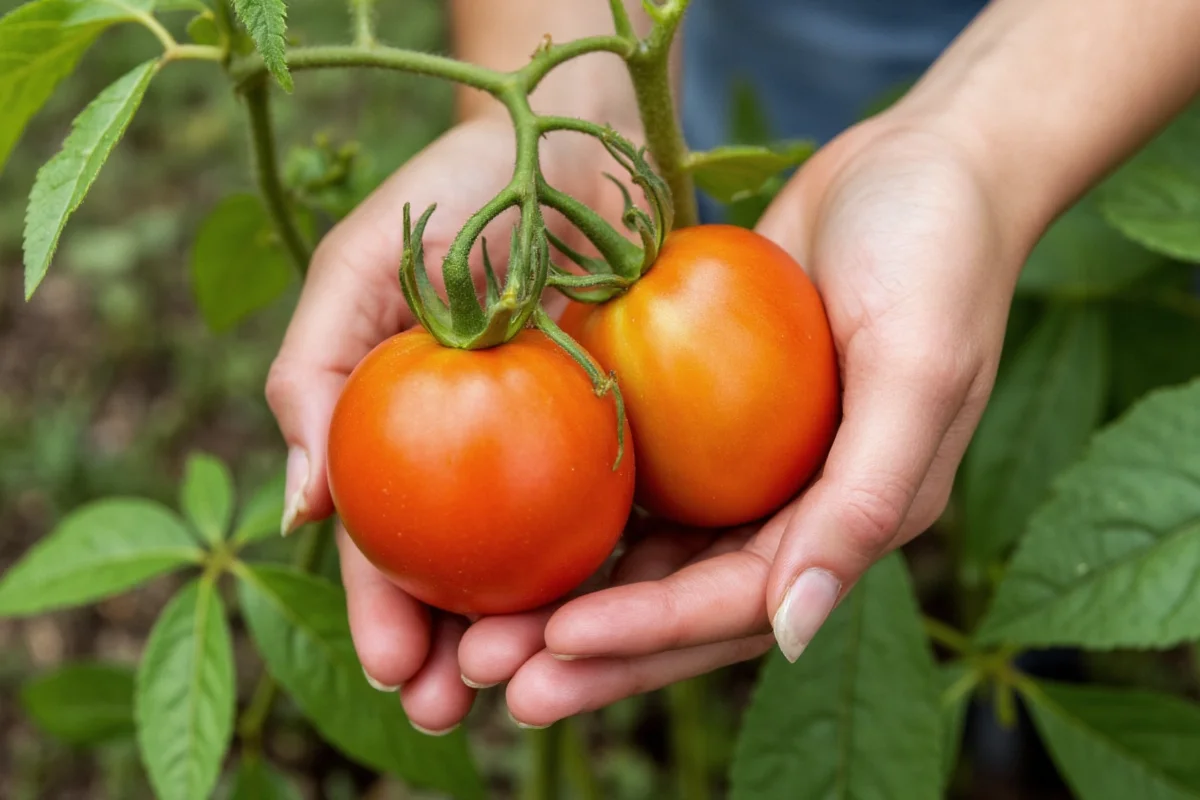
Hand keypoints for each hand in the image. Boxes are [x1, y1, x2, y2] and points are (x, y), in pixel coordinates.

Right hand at [265, 115, 635, 733]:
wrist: (567, 135)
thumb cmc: (452, 189)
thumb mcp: (358, 268)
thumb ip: (314, 375)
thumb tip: (295, 512)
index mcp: (402, 430)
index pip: (384, 537)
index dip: (378, 606)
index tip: (392, 665)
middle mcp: (475, 454)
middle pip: (458, 573)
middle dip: (447, 652)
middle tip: (448, 711)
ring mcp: (555, 448)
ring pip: (537, 563)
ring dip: (526, 634)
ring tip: (527, 691)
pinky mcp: (629, 431)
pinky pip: (619, 508)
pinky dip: (609, 565)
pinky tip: (612, 618)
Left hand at [459, 113, 1040, 726]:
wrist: (920, 163)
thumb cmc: (934, 256)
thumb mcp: (919, 370)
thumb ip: (866, 500)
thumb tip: (794, 632)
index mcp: (854, 523)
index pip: (738, 604)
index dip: (649, 634)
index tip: (554, 644)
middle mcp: (797, 513)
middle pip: (682, 604)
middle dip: (593, 650)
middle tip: (491, 676)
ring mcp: (751, 470)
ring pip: (650, 556)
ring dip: (572, 597)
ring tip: (481, 633)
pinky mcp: (713, 419)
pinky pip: (641, 481)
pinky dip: (583, 513)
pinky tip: (513, 529)